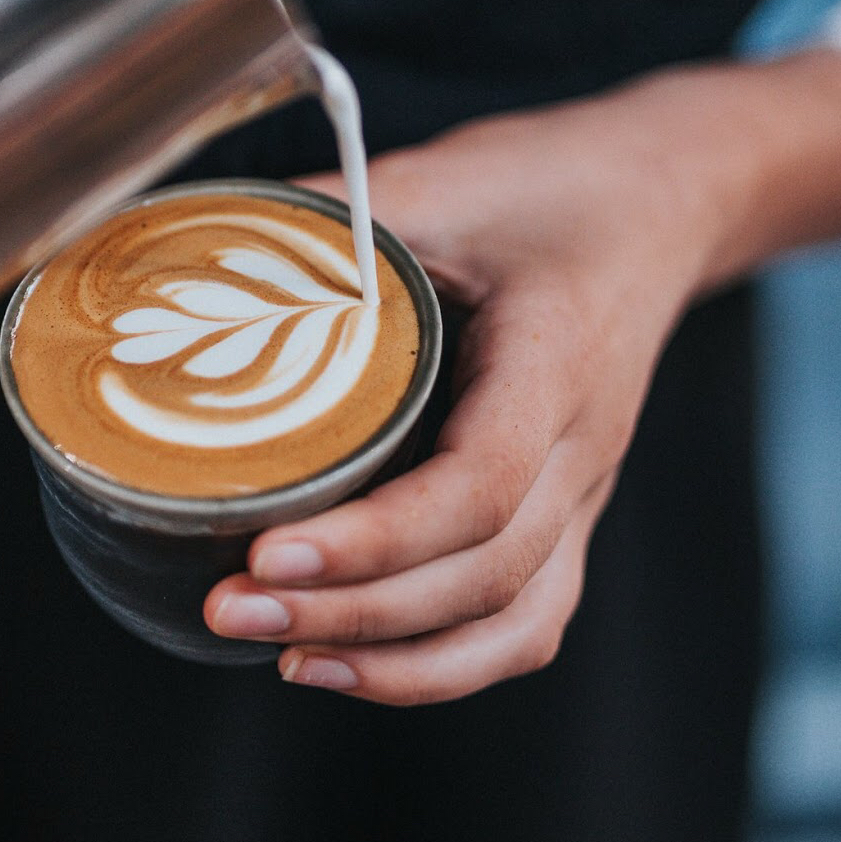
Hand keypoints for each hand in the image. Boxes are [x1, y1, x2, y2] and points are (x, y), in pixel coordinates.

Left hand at [202, 79, 738, 705]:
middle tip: (232, 608)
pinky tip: (349, 664)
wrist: (658, 202)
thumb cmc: (546, 187)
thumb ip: (321, 217)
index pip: (480, 483)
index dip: (374, 537)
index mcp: (557, 360)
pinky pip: (525, 623)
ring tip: (282, 657)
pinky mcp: (568, 516)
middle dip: (352, 611)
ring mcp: (585, 493)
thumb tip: (183, 255)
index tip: (267, 551)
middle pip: (485, 573)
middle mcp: (585, 447)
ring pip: (514, 621)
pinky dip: (443, 665)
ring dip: (396, 661)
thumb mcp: (436, 177)